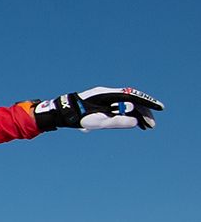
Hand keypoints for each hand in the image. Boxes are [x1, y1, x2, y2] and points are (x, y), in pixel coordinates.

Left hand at [32, 87, 162, 131]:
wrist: (61, 112)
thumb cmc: (78, 116)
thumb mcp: (98, 121)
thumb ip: (117, 121)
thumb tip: (135, 122)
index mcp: (109, 95)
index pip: (134, 97)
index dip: (147, 104)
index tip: (159, 109)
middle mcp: (109, 94)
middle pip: (132, 102)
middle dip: (144, 113)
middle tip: (151, 125)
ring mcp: (106, 99)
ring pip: (127, 106)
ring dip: (137, 115)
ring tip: (145, 127)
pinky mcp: (102, 105)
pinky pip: (119, 109)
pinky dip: (128, 115)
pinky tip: (133, 123)